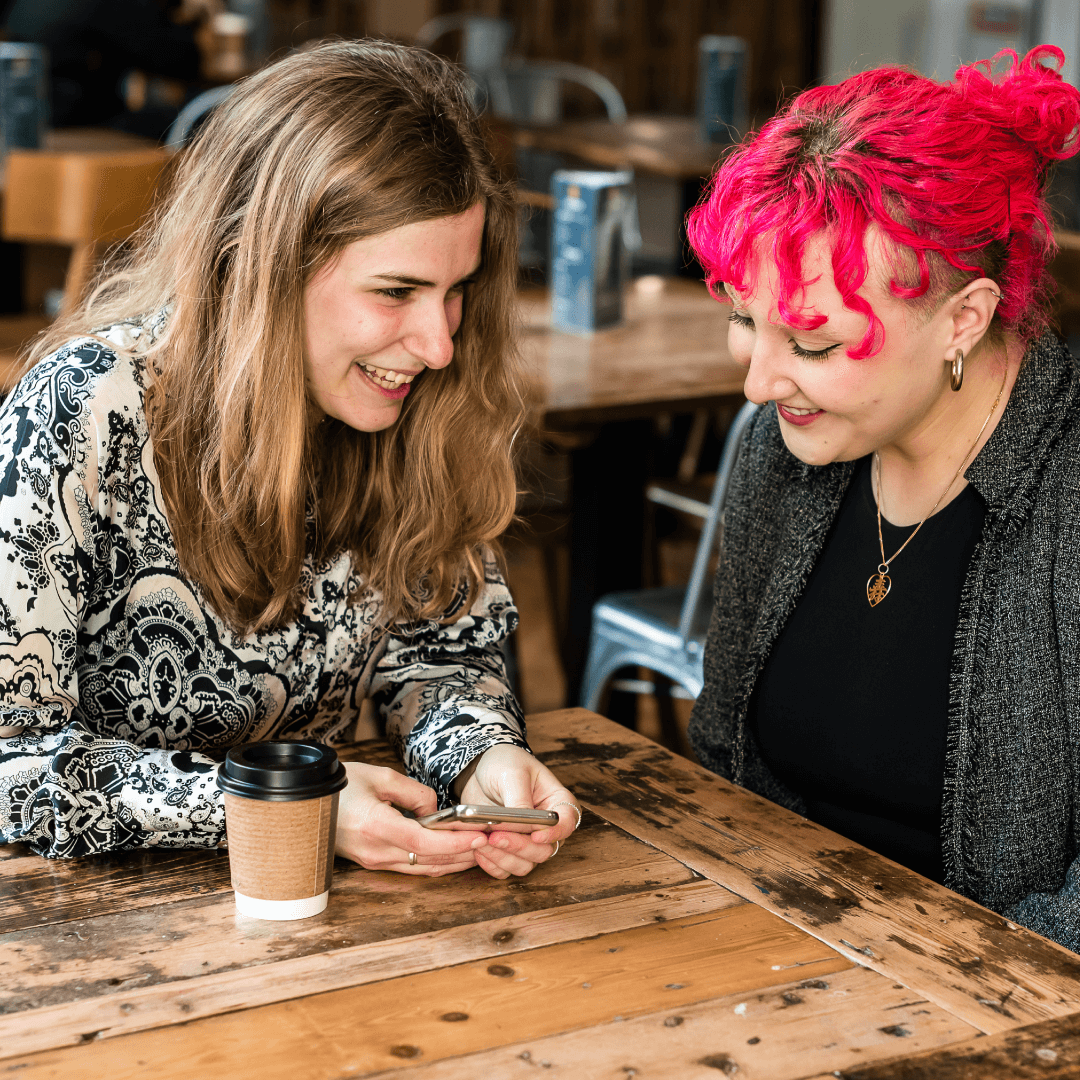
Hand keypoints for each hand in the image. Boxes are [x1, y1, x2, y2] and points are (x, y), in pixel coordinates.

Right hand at [335, 762, 484, 875]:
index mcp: (376, 826)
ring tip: (478, 851)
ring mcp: (373, 860)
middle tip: (490, 845)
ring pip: (421, 869)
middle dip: (462, 855)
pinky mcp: (373, 862)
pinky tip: (452, 854)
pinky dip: (434, 862)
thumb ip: (414, 793)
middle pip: (428, 861)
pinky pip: (410, 867)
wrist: (307, 801)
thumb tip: (435, 810)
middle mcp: (375, 851)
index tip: (479, 836)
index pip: (424, 843)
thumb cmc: (342, 784)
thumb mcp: (381, 777)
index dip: (455, 843)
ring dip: (452, 862)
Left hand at [457, 744, 578, 879]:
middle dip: (520, 847)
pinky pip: (505, 869)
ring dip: (504, 858)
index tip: (536, 835)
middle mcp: (546, 826)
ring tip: (482, 842)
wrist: (479, 768)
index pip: (567, 823)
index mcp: (556, 801)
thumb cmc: (504, 762)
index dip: (555, 833)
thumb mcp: (512, 774)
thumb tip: (522, 828)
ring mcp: (527, 840)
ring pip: (526, 864)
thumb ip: (519, 801)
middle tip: (496, 836)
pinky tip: (478, 850)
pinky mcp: (508, 849)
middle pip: (545, 849)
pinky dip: (492, 864)